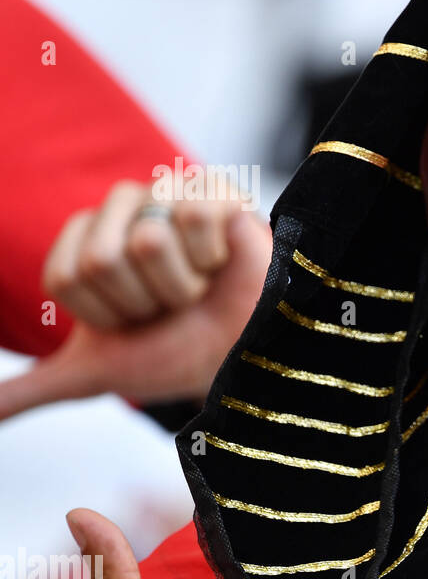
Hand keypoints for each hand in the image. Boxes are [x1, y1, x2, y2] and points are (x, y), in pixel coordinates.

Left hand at [0, 181, 270, 420]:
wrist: (246, 352)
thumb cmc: (177, 352)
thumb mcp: (95, 374)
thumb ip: (30, 389)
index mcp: (84, 239)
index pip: (67, 278)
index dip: (106, 315)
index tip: (135, 322)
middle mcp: (119, 209)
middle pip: (104, 260)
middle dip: (146, 300)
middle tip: (172, 304)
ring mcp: (165, 194)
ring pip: (149, 241)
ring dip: (181, 283)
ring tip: (200, 283)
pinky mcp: (212, 188)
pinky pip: (195, 219)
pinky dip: (214, 257)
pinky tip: (223, 261)